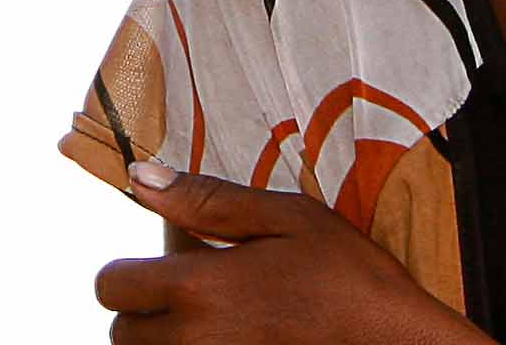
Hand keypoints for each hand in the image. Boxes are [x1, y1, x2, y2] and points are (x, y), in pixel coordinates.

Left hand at [92, 161, 481, 343]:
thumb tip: (142, 177)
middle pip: (121, 332)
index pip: (111, 285)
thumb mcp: (285, 217)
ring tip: (209, 316)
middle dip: (142, 307)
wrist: (394, 341)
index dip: (126, 268)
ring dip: (163, 337)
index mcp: (200, 287)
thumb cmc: (347, 276)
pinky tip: (228, 334)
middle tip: (187, 288)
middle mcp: (195, 340)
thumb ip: (206, 199)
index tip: (156, 261)